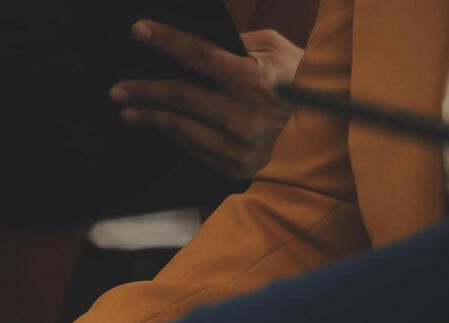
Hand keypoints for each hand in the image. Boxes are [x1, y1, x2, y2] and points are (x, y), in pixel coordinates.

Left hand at [111, 21, 303, 178]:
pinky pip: (194, 149)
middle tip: (118, 89)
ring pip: (181, 128)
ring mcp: (238, 144)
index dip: (167, 41)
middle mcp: (244, 114)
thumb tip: (201, 44)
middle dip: (144, 90)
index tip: (140, 30)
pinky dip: (174, 135)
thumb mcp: (280, 52)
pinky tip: (160, 126)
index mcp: (255, 78)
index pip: (200, 54)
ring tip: (129, 108)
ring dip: (150, 117)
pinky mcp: (235, 166)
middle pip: (181, 97)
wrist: (331, 136)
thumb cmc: (304, 85)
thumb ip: (242, 44)